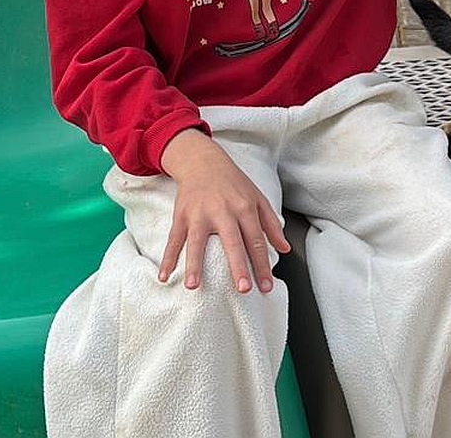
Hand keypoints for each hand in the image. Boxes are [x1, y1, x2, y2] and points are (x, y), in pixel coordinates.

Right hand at [159, 128, 289, 293]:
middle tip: (243, 289)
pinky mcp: (182, 215)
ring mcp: (200, 213)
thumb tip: (285, 249)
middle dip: (238, 266)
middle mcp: (224, 211)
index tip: (266, 286)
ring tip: (193, 286)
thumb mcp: (257, 198)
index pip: (257, 240)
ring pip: (197, 241)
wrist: (204, 161)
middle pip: (232, 241)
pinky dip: (168, 257)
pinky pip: (174, 239)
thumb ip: (271, 224)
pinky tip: (164, 275)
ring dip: (194, 264)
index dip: (262, 264)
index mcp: (245, 208)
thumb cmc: (234, 183)